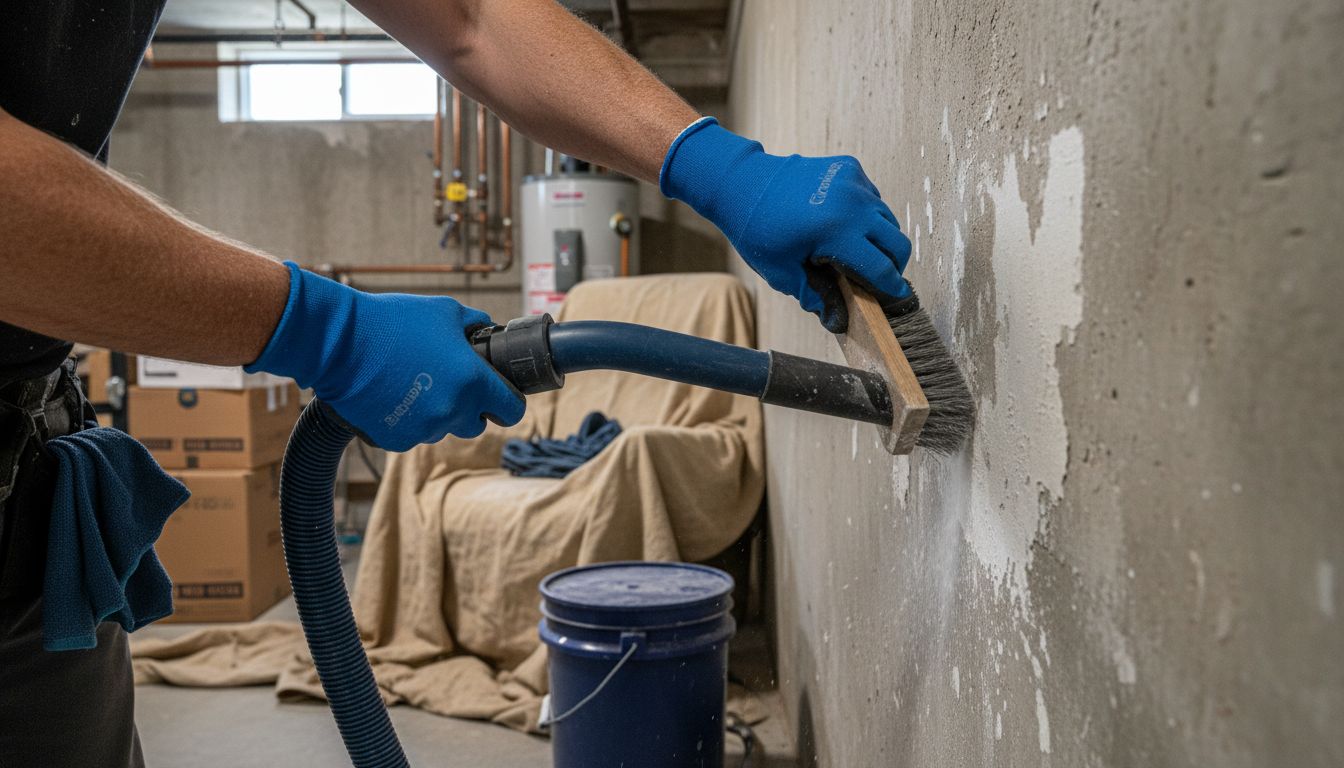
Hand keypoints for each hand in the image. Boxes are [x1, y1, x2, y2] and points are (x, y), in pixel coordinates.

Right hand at [246, 262, 523, 450]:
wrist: (338, 342)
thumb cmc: (392, 322)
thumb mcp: (445, 312)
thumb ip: (476, 326)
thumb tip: (491, 333)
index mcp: (472, 382)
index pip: (511, 410)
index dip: (508, 402)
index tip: (500, 397)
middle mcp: (451, 411)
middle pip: (476, 425)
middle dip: (469, 408)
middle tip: (449, 383)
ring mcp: (422, 430)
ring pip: (442, 429)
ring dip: (436, 413)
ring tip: (412, 382)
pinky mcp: (394, 440)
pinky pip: (412, 435)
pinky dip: (407, 420)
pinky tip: (392, 394)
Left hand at [660, 118, 911, 332]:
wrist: (743, 183)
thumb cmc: (757, 230)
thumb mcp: (781, 272)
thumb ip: (814, 296)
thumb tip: (837, 318)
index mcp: (836, 232)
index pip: (880, 267)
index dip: (891, 287)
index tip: (898, 296)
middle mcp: (852, 204)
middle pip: (896, 241)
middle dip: (895, 264)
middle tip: (882, 276)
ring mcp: (852, 182)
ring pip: (886, 217)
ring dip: (880, 238)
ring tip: (858, 251)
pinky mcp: (849, 167)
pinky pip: (871, 196)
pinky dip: (866, 213)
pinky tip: (843, 223)